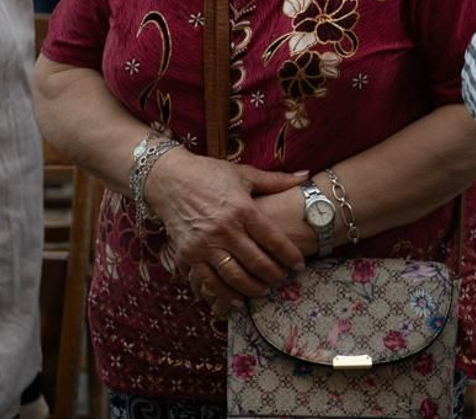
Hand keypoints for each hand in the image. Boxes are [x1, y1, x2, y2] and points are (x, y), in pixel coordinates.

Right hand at [143, 150, 307, 318]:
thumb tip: (306, 176)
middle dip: (274, 276)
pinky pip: (208, 281)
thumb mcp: (244, 174)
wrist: (169, 179)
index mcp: (242, 209)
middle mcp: (224, 229)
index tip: (299, 265)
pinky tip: (237, 302)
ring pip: (234, 276)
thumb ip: (276, 181)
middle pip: (256, 262)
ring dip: (252, 288)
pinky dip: (223, 295)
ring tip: (264, 291)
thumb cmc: (209, 174)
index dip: (289, 255)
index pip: (272, 239)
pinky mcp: (187, 255)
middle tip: (283, 281)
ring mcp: (204, 245)